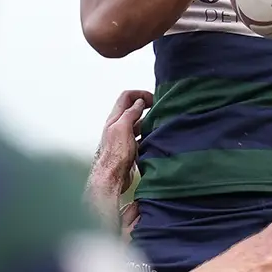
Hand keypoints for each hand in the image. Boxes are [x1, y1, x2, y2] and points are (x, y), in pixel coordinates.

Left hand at [88, 89, 152, 227]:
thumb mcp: (122, 128)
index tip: (152, 98)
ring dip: (148, 120)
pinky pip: (141, 137)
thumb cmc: (115, 154)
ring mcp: (124, 138)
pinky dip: (148, 134)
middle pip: (133, 109)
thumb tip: (139, 102)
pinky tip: (155, 137)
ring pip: (138, 123)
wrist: (112, 177)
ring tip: (160, 121)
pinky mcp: (130, 149)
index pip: (126, 97)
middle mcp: (119, 126)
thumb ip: (130, 113)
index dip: (139, 94)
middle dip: (146, 105)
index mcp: (115, 118)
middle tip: (159, 107)